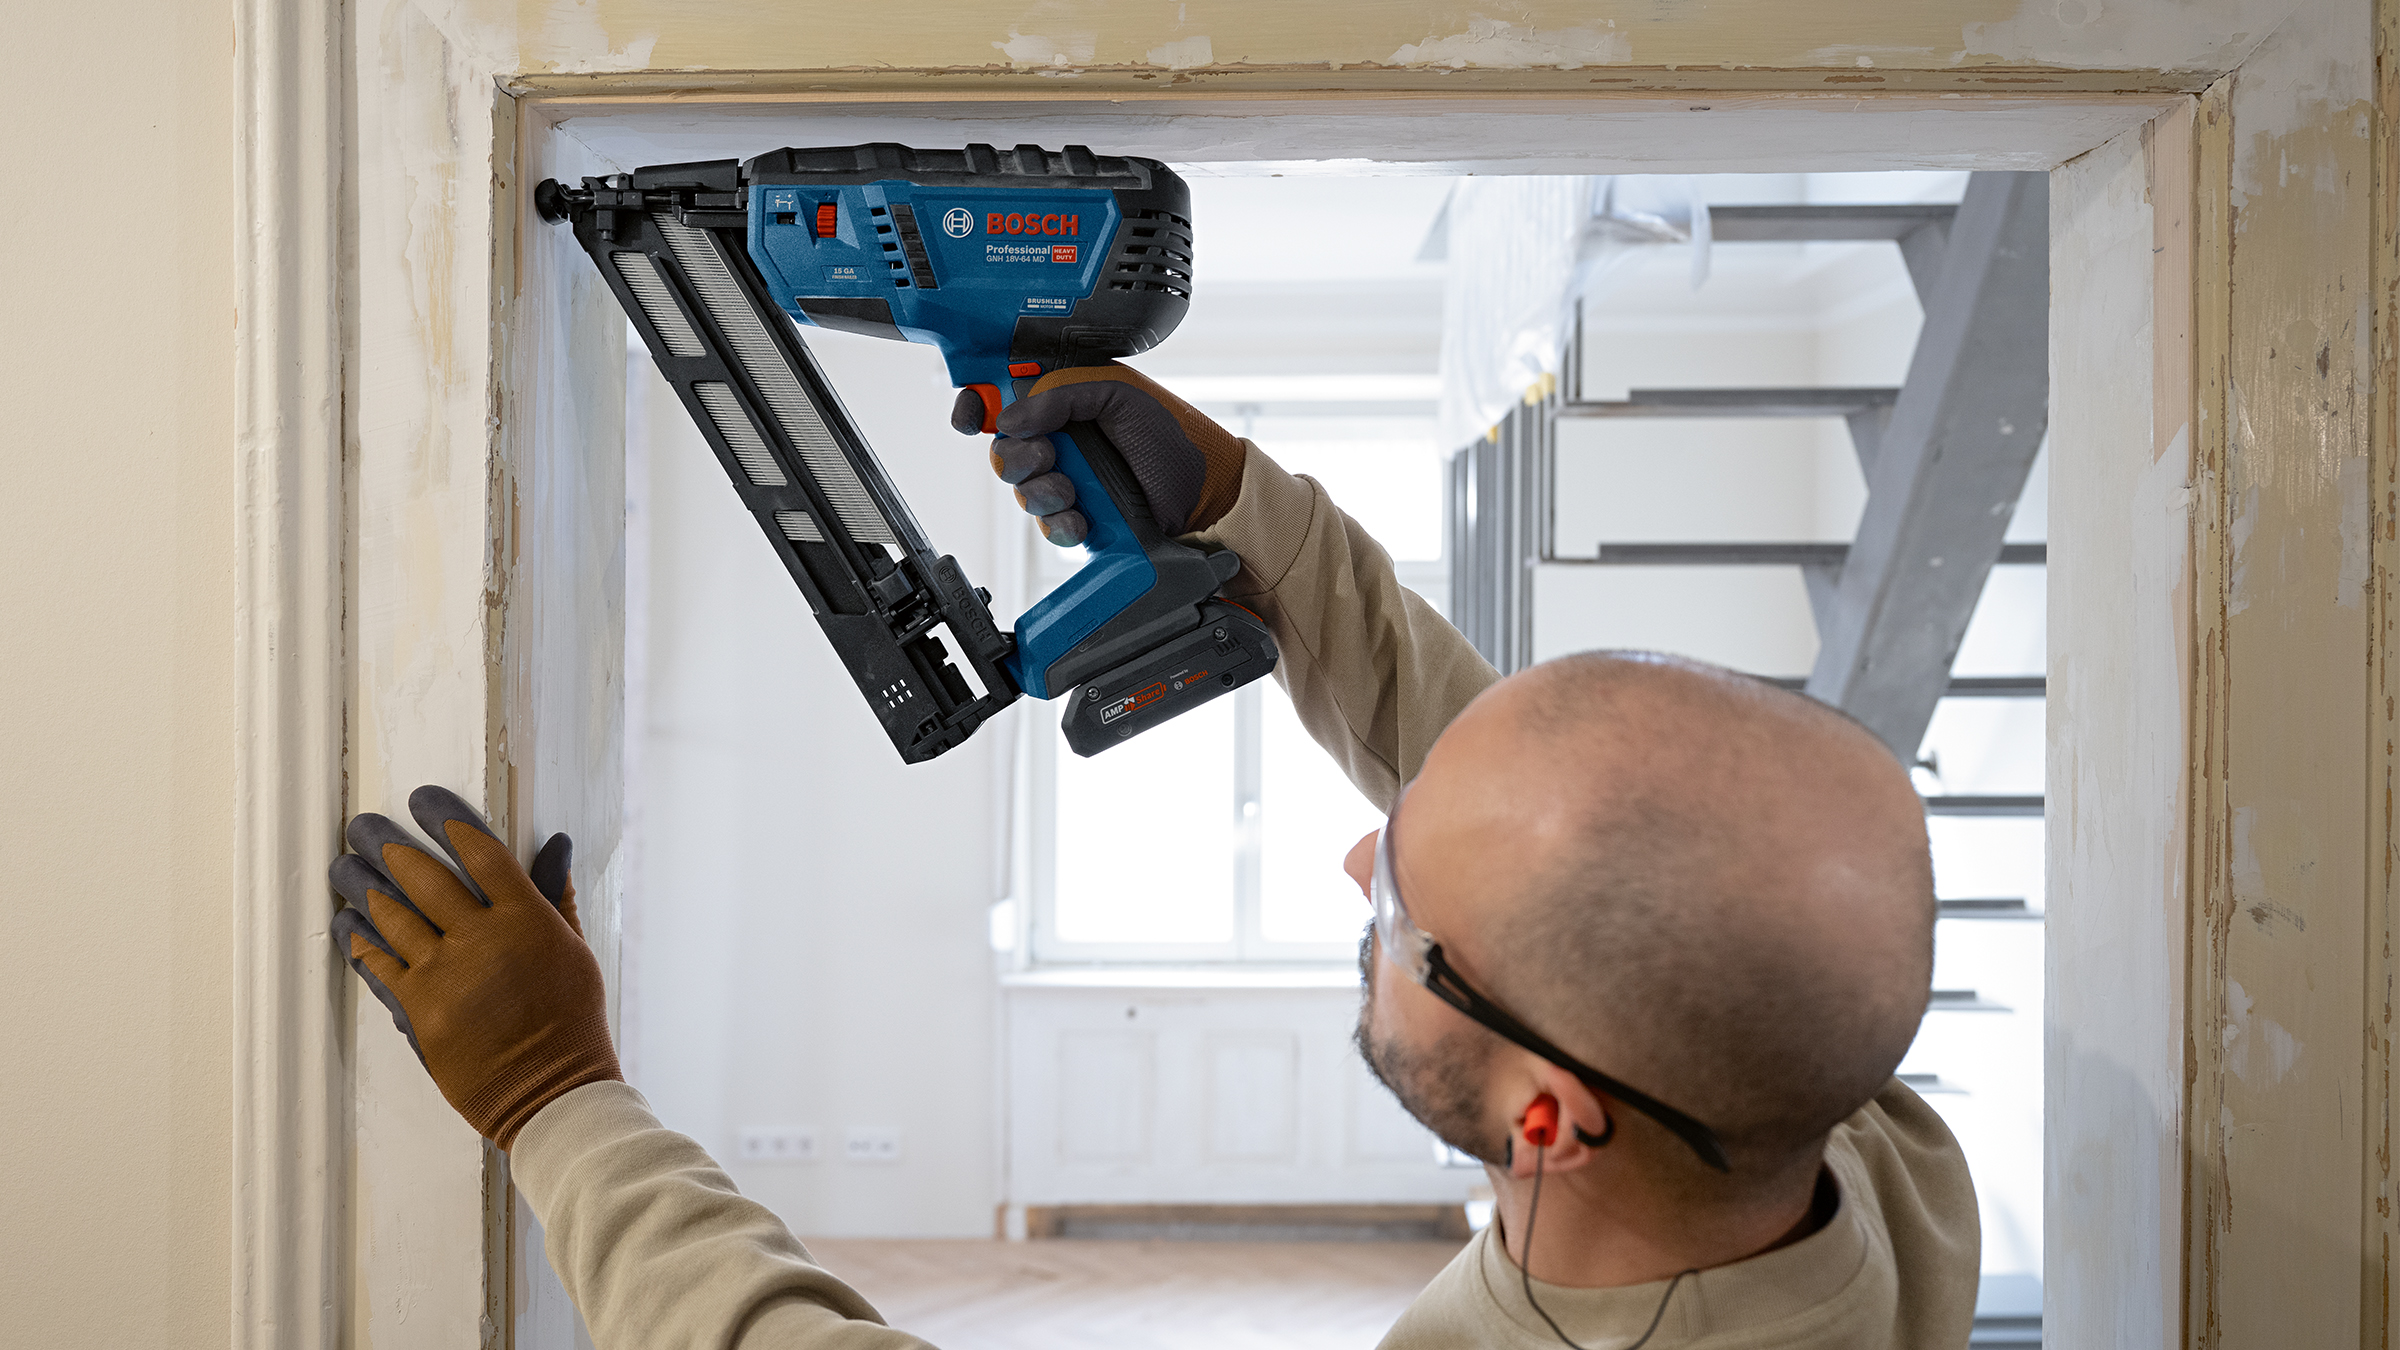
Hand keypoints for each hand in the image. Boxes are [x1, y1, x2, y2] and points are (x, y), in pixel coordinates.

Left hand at [327, 786, 619, 1149]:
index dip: (447, 818)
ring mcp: (446, 974)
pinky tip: (347, 921)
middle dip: (387, 843)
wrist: (550, 1091)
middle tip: (364, 825)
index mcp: (526, 919)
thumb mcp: (575, 951)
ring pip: (391, 914)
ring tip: (342, 863)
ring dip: (361, 884)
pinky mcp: (419, 1009)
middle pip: (424, 875)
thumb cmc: (570, 1022)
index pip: (481, 850)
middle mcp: (482, 939)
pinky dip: (359, 939)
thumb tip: (554, 845)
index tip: (423, 799)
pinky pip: (378, 964)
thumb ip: (555, 896)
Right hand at [950, 363, 1245, 544]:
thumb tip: (1010, 416)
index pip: (1004, 398)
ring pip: (1021, 490)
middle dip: (1019, 456)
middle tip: (1047, 454)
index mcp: (1064, 401)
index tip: (971, 416)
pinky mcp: (1078, 519)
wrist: (1202, 492)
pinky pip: (1048, 526)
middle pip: (1004, 449)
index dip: (977, 405)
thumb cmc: (1170, 437)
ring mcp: (1067, 481)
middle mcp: (1060, 441)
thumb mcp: (1117, 394)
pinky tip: (1083, 519)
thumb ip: (1061, 394)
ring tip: (1074, 490)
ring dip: (1043, 491)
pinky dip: (1062, 524)